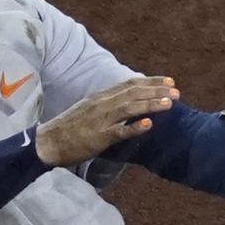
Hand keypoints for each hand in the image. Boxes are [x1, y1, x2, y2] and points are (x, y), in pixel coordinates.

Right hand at [35, 76, 178, 167]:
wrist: (48, 142)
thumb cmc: (69, 128)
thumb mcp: (88, 109)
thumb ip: (108, 104)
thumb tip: (127, 101)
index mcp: (100, 97)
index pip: (129, 84)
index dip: (150, 82)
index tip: (169, 81)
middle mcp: (102, 104)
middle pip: (133, 93)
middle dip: (157, 91)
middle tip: (177, 92)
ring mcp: (101, 120)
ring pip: (130, 108)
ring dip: (151, 104)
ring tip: (170, 103)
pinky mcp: (99, 137)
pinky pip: (119, 131)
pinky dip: (134, 127)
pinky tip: (149, 124)